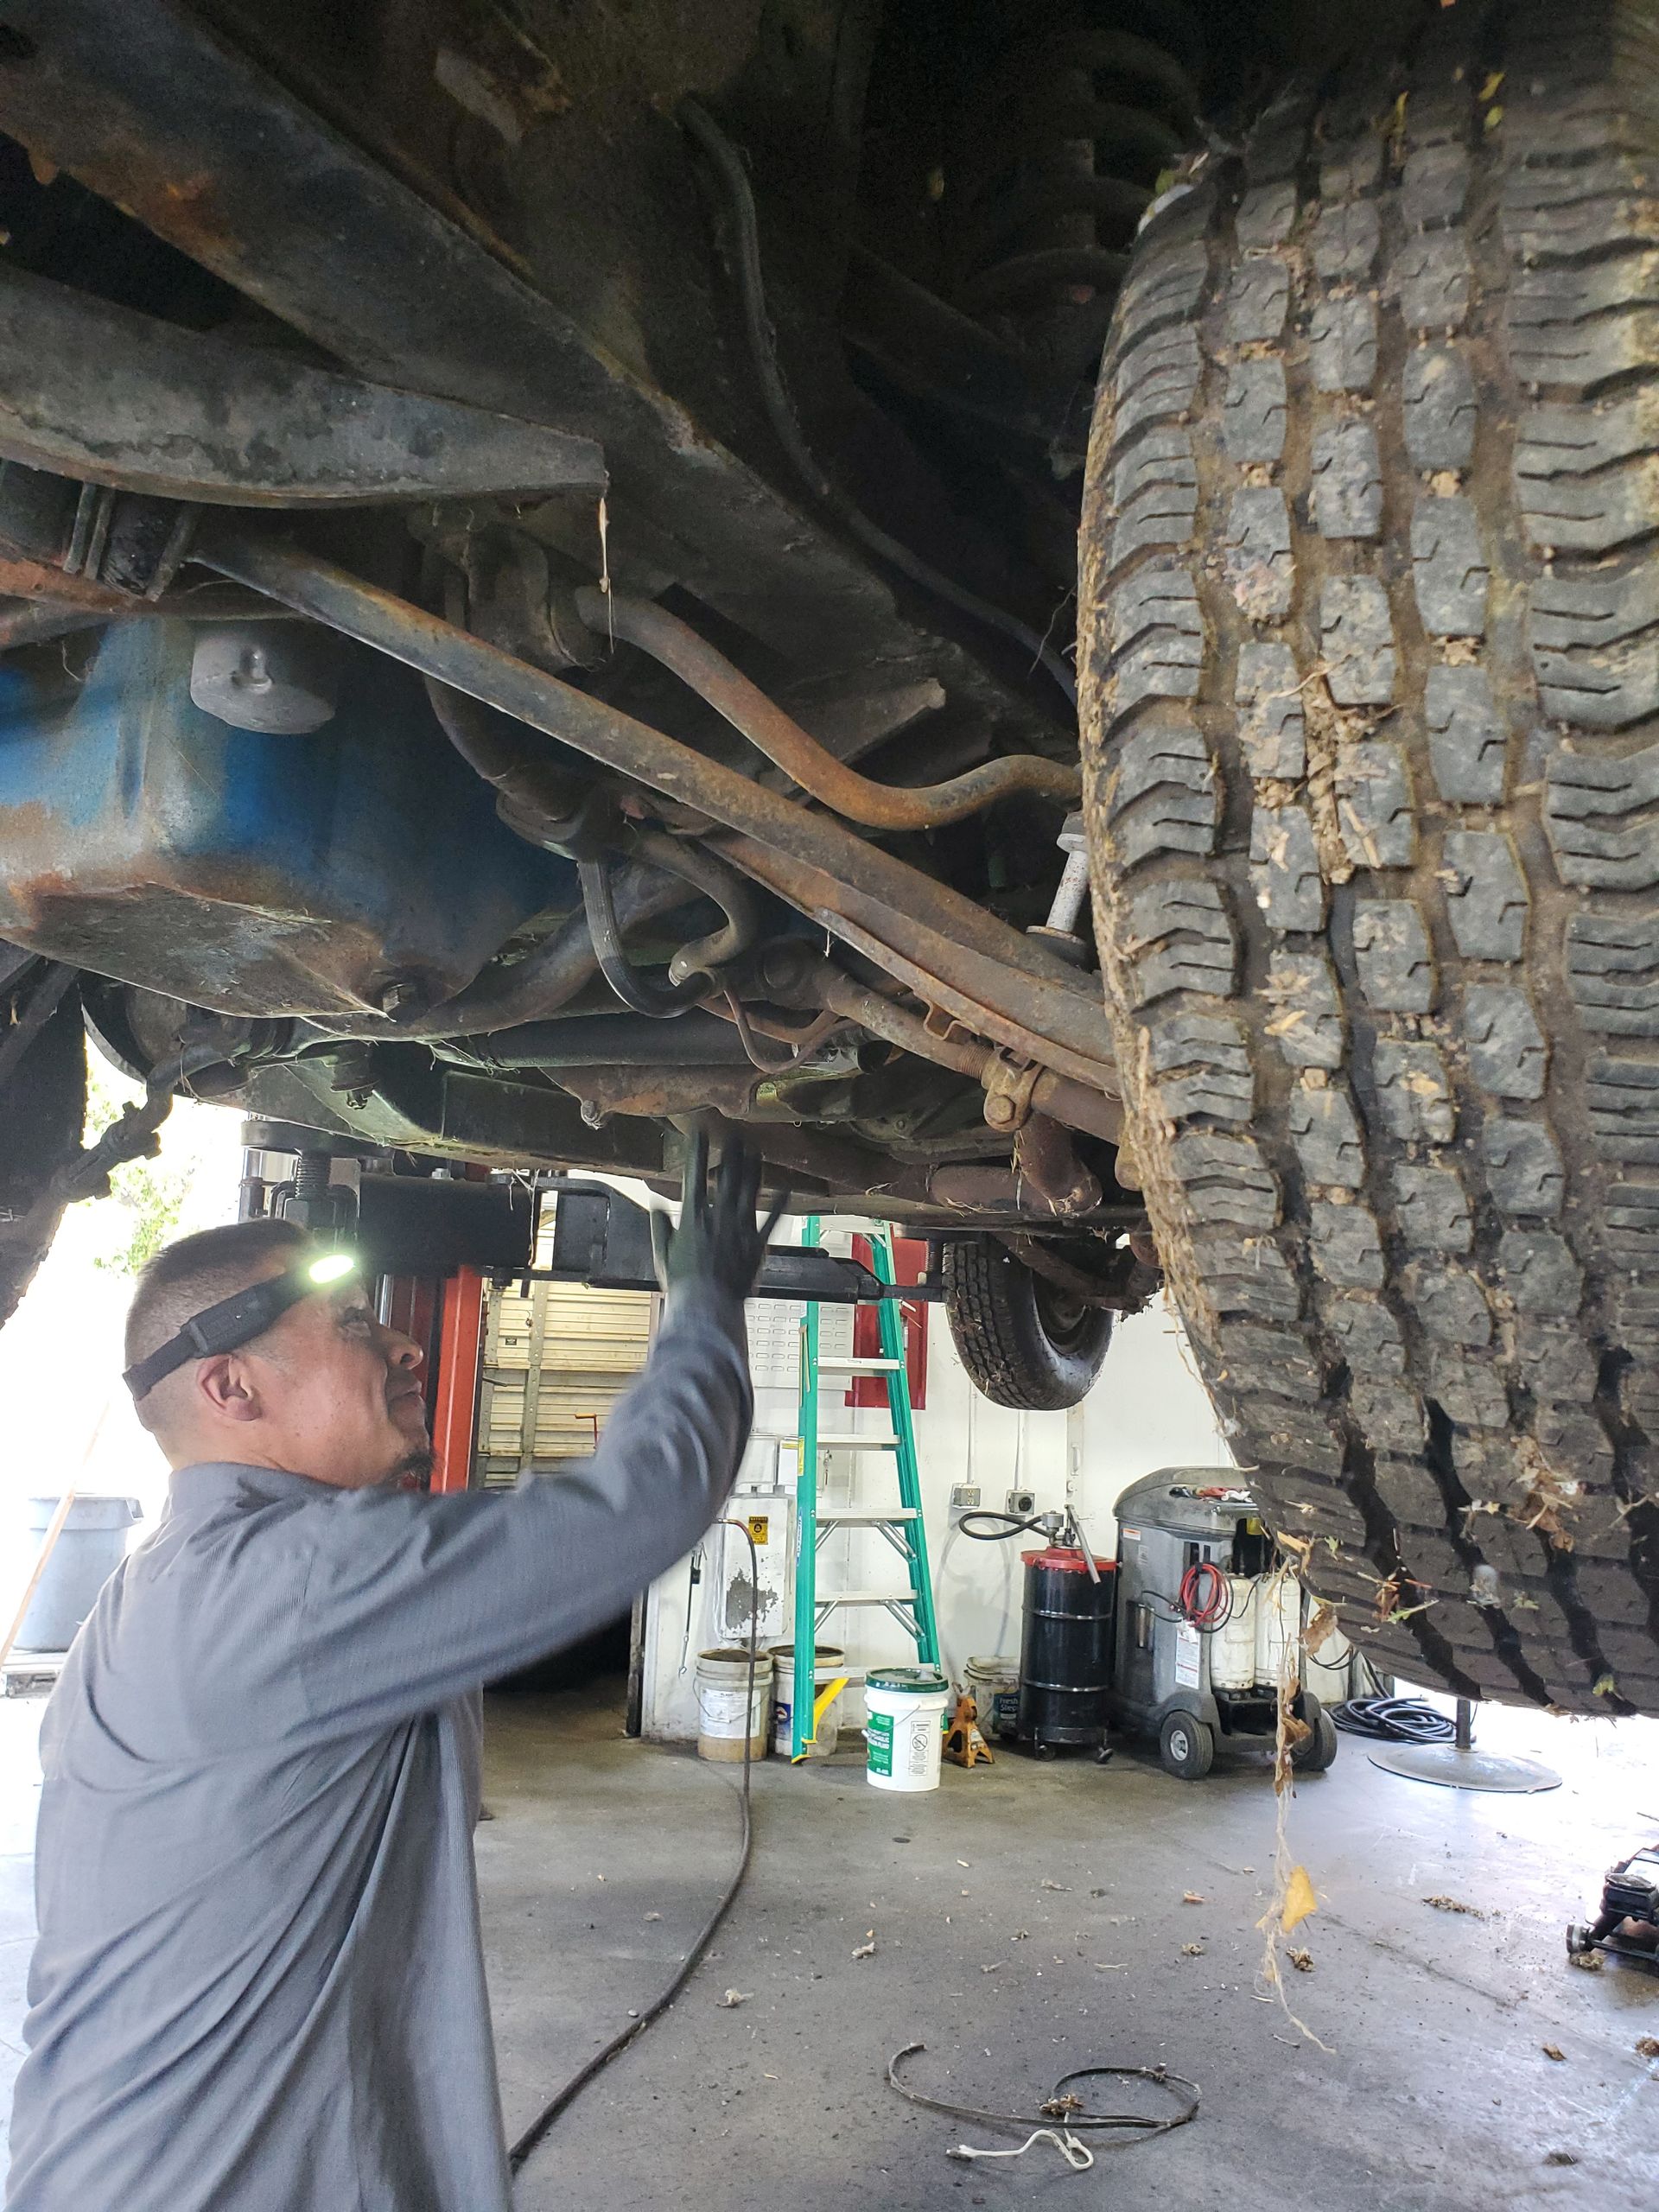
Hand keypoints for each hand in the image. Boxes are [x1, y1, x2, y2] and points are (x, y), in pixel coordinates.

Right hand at [650, 1130, 787, 1301]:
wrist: (707, 1304)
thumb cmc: (682, 1282)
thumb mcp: (662, 1254)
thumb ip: (659, 1227)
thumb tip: (656, 1206)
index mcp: (693, 1216)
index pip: (694, 1174)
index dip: (698, 1150)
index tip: (700, 1131)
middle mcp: (719, 1216)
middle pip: (727, 1176)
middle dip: (731, 1151)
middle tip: (735, 1132)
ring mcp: (740, 1228)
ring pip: (750, 1190)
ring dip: (753, 1168)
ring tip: (756, 1150)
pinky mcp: (757, 1244)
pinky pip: (771, 1220)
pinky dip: (780, 1204)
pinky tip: (786, 1188)